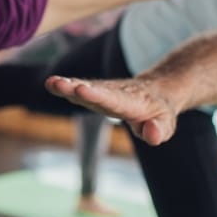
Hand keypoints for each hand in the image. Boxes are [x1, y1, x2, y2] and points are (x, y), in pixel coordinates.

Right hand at [45, 75, 180, 144]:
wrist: (156, 90)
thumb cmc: (159, 112)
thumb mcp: (166, 125)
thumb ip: (158, 130)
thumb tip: (150, 134)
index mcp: (132, 102)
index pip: (113, 100)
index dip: (96, 95)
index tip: (81, 89)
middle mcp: (114, 93)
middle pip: (94, 91)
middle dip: (76, 88)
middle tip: (58, 83)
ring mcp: (103, 92)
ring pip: (84, 87)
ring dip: (67, 86)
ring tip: (50, 82)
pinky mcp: (95, 92)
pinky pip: (79, 89)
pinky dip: (66, 87)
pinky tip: (52, 84)